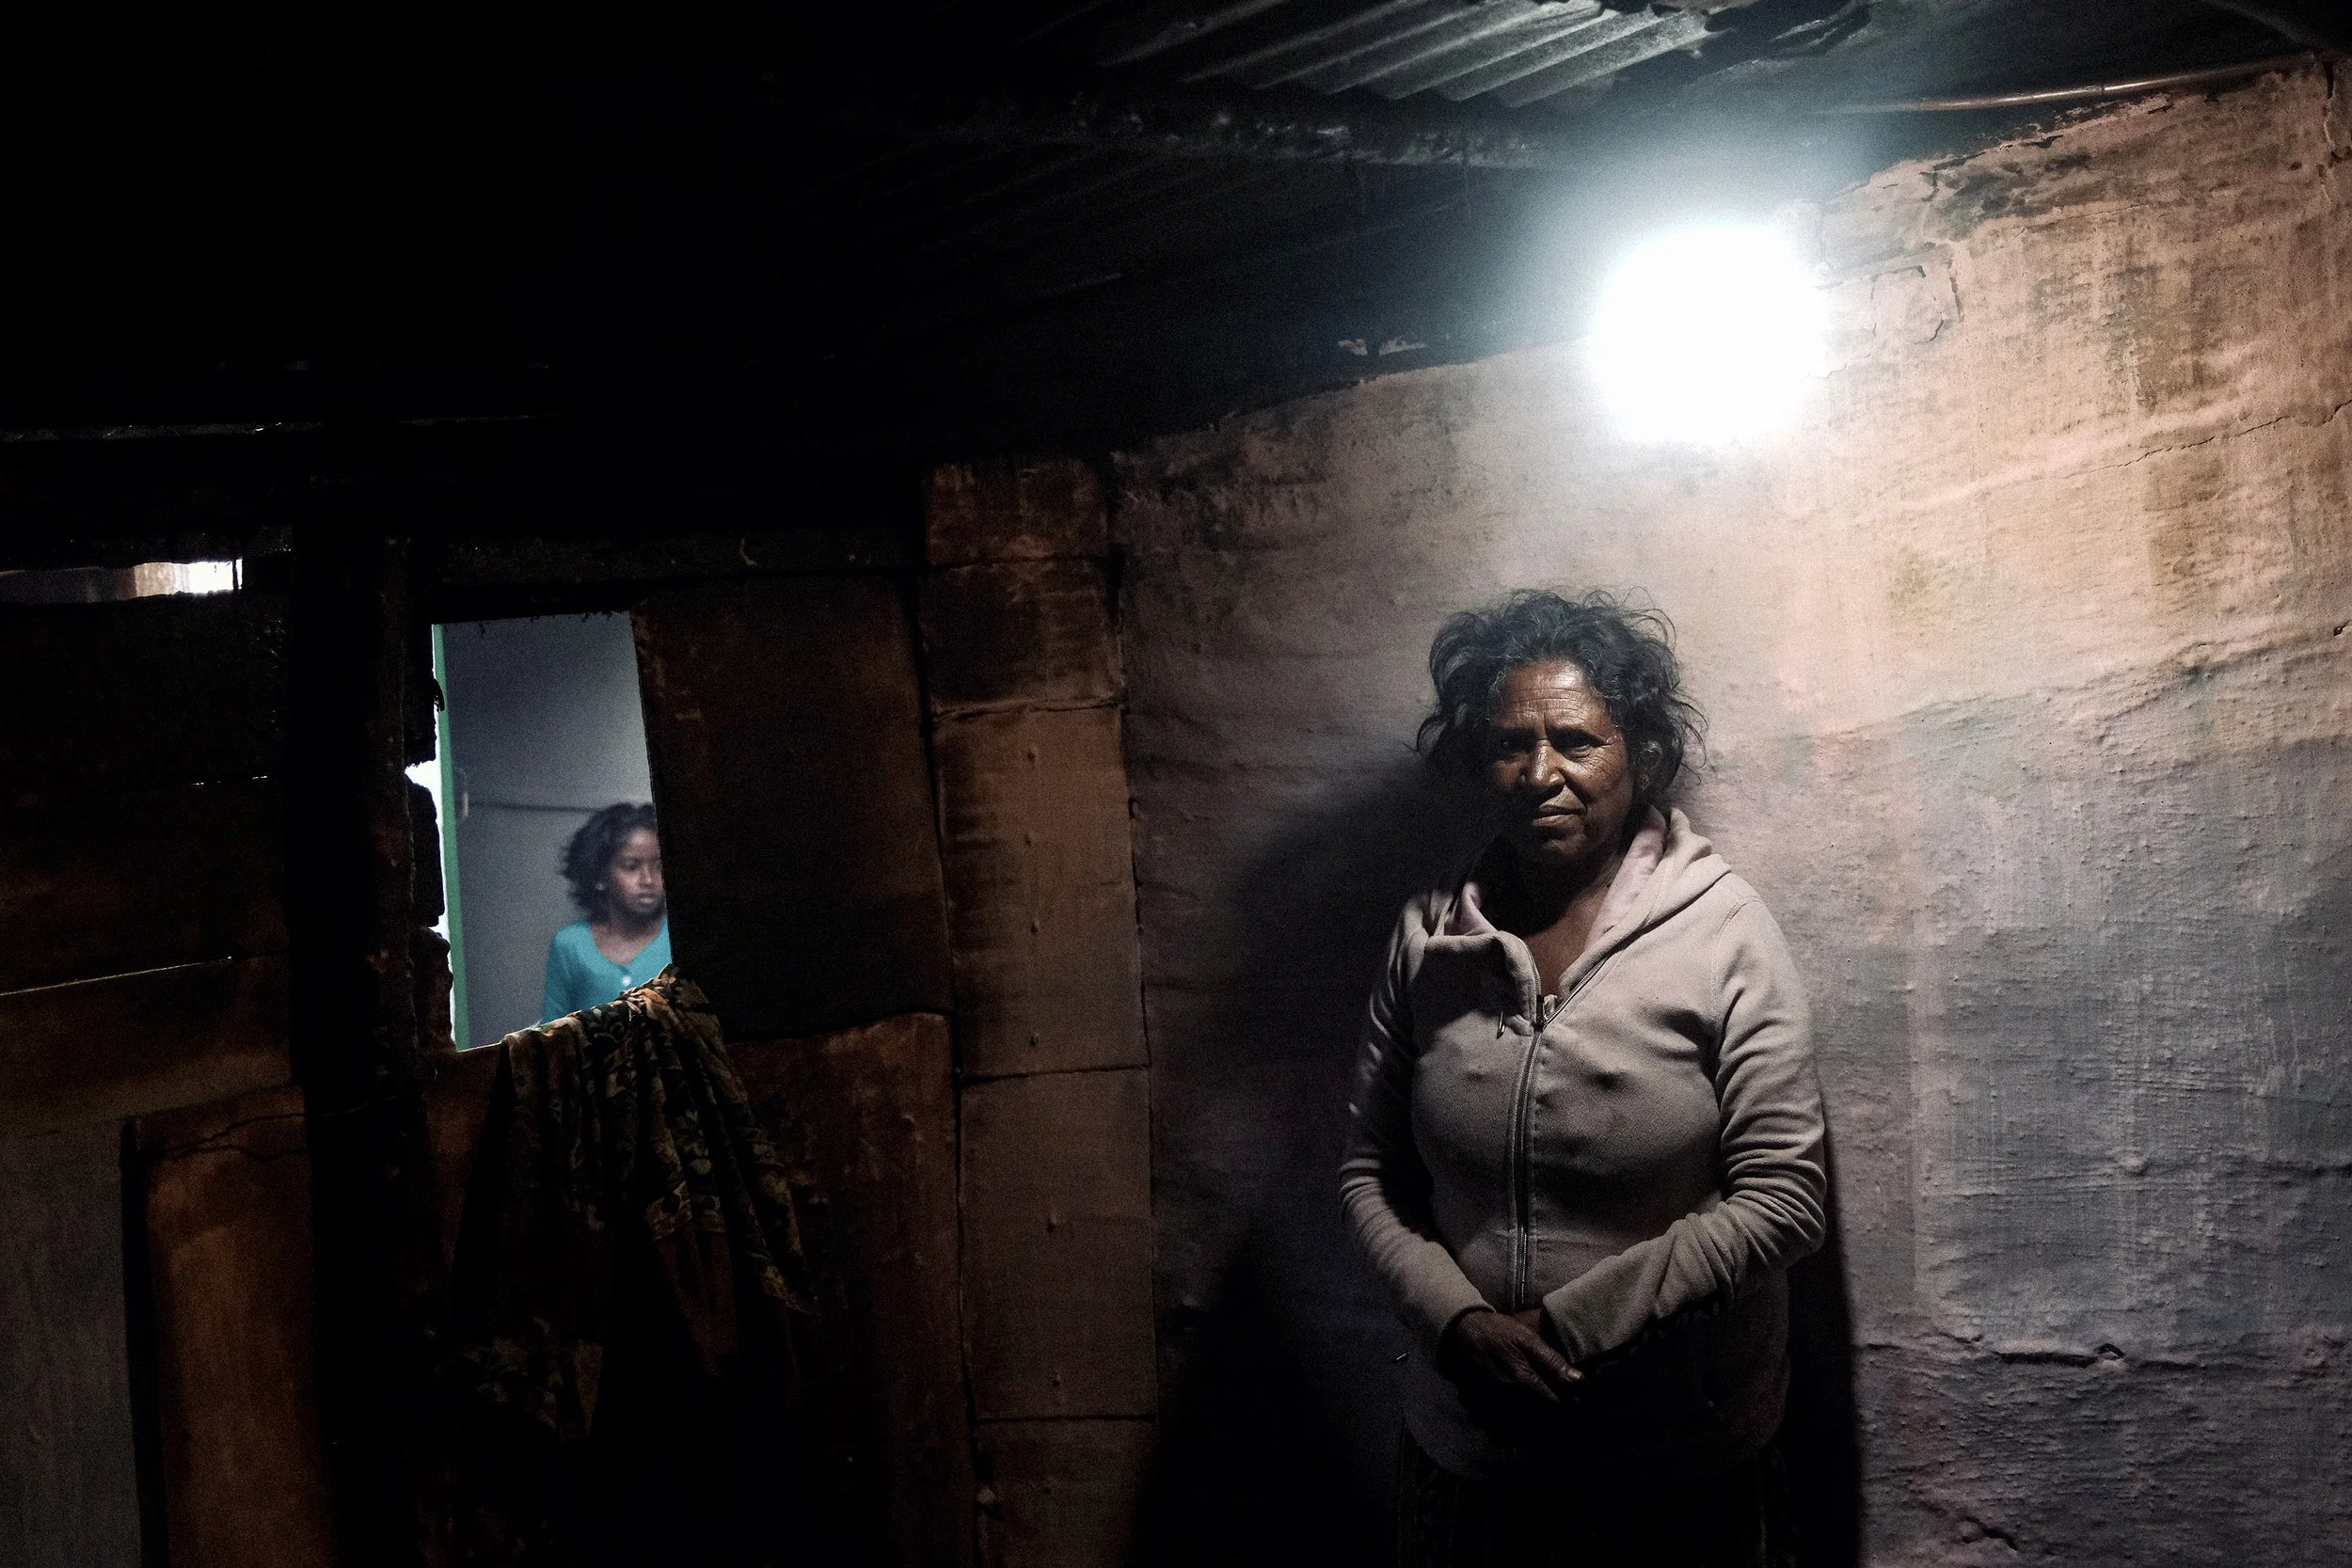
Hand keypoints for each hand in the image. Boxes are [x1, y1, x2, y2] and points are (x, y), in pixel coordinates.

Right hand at [1438, 1307, 1580, 1435]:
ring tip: (1546, 1421)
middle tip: (1562, 1411)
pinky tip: (1523, 1427)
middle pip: (1543, 1424)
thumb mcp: (1527, 1338)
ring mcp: (1490, 1412)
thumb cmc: (1498, 1334)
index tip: (1574, 1400)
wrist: (1459, 1335)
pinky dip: (1516, 1436)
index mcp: (1522, 1381)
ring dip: (1539, 1430)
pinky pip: (1501, 1437)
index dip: (1569, 1405)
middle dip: (1556, 1419)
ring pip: (1524, 1435)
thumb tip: (1580, 1382)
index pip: (1557, 1407)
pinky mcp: (1478, 1416)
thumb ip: (1553, 1361)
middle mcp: (1506, 1402)